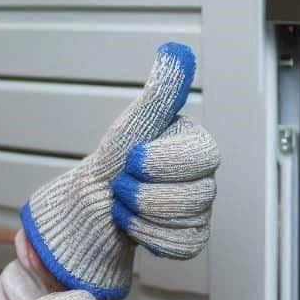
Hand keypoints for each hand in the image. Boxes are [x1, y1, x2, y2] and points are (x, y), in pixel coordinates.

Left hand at [21, 43, 219, 299]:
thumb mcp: (132, 125)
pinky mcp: (190, 238)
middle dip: (146, 193)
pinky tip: (133, 224)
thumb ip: (158, 95)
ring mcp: (201, 210)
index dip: (164, 161)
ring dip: (141, 215)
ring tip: (123, 202)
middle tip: (121, 184)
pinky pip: (181, 245)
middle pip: (194, 195)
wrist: (94, 201)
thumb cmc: (115, 160)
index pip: (204, 155)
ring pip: (186, 222)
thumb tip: (175, 54)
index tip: (133, 159)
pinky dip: (148, 237)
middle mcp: (205, 177)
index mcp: (195, 144)